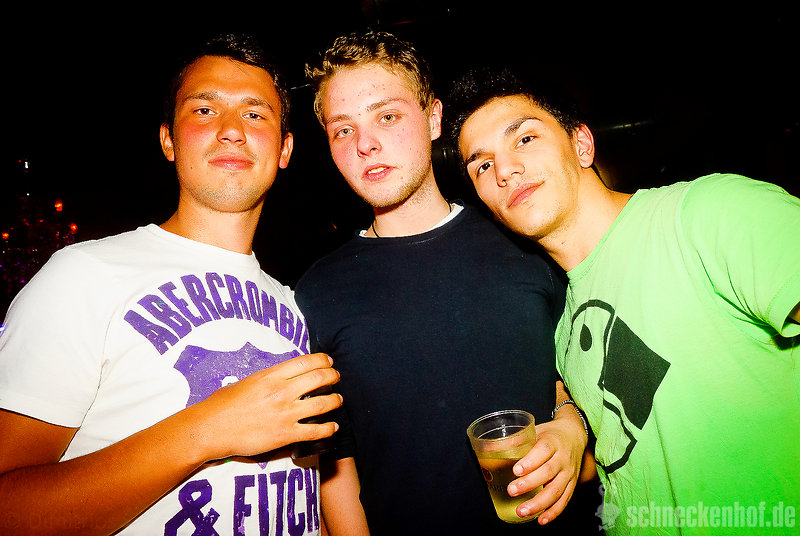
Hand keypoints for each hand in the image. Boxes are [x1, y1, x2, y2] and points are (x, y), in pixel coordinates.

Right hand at [189, 353, 342, 460]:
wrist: (210, 429)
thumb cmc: (221, 405)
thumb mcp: (244, 382)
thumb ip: (264, 379)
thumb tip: (275, 379)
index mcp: (271, 376)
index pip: (305, 362)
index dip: (322, 360)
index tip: (328, 361)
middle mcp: (282, 392)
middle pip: (319, 379)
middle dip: (333, 376)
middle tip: (336, 378)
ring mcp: (286, 413)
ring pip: (323, 403)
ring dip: (335, 400)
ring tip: (338, 399)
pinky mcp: (286, 434)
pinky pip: (315, 431)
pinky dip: (328, 429)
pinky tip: (333, 427)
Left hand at [506, 416, 586, 523]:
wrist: (575, 435)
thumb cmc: (550, 434)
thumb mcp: (535, 431)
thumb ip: (514, 440)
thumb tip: (488, 448)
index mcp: (552, 442)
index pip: (543, 450)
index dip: (530, 462)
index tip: (516, 470)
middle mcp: (562, 458)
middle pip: (548, 472)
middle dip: (529, 484)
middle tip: (511, 491)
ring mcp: (569, 473)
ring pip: (556, 490)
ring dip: (539, 503)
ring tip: (522, 510)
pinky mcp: (572, 484)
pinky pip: (564, 500)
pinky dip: (553, 512)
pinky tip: (541, 519)